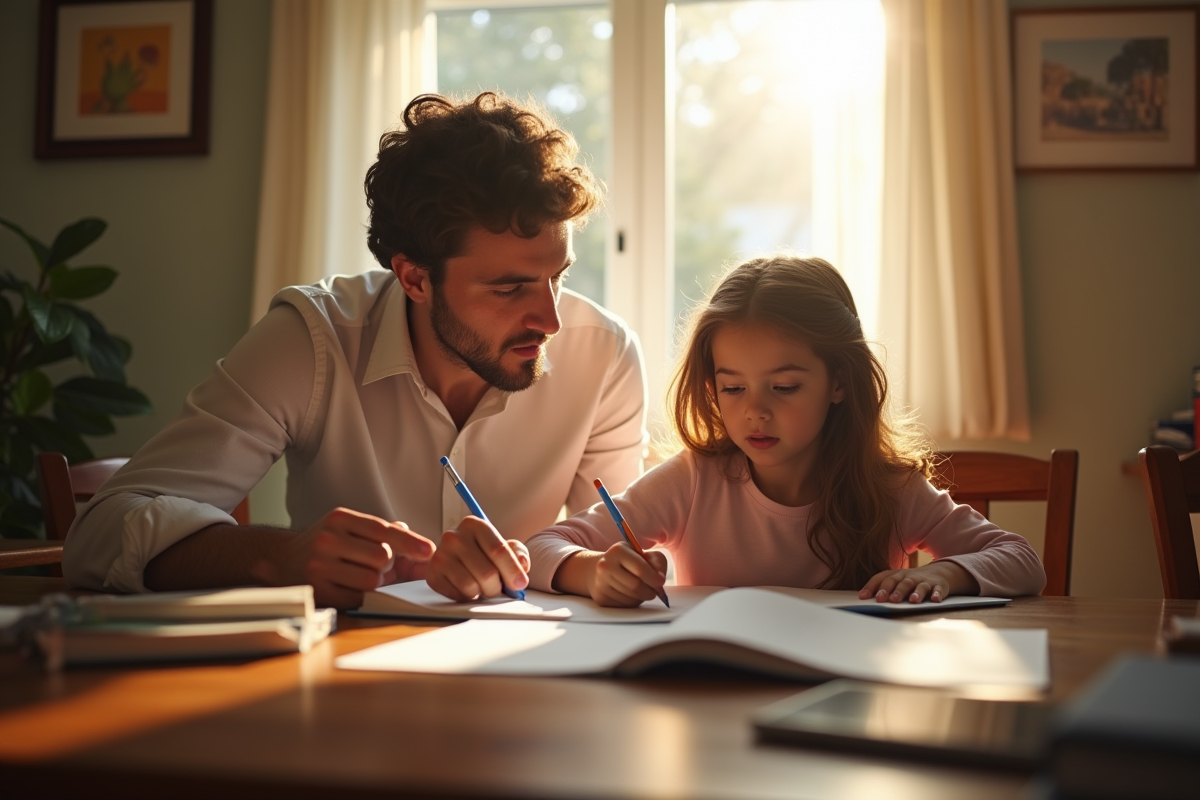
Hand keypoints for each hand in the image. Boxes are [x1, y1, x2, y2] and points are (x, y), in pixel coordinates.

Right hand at [253, 507, 433, 608]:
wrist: (281, 561)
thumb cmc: (326, 544)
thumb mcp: (350, 528)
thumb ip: (385, 533)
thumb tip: (422, 548)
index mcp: (340, 519)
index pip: (383, 530)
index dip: (410, 542)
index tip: (429, 551)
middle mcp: (328, 539)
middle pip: (382, 557)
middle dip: (387, 564)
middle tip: (377, 564)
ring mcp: (320, 566)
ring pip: (372, 579)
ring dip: (375, 581)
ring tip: (360, 573)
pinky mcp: (318, 590)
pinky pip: (358, 597)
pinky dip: (360, 594)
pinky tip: (347, 585)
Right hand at [426, 516, 529, 600]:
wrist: (456, 560)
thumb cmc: (483, 553)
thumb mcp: (503, 547)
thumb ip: (517, 553)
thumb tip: (522, 564)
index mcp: (474, 525)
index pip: (498, 550)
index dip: (513, 570)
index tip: (520, 584)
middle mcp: (454, 537)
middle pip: (487, 573)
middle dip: (498, 587)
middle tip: (498, 588)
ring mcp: (441, 555)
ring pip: (471, 586)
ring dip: (482, 593)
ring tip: (482, 587)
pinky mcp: (433, 574)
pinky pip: (457, 595)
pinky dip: (467, 597)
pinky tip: (468, 589)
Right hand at [585, 542, 668, 607]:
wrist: (600, 569)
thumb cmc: (628, 561)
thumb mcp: (644, 554)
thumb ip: (657, 562)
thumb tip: (660, 578)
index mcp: (617, 551)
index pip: (640, 568)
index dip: (654, 578)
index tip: (661, 582)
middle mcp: (605, 565)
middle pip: (635, 586)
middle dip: (649, 591)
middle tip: (654, 591)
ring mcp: (600, 582)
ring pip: (630, 598)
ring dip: (641, 597)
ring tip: (642, 590)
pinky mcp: (600, 597)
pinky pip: (624, 605)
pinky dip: (632, 602)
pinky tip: (630, 594)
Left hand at [858, 561, 979, 603]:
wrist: (938, 572)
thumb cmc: (911, 580)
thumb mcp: (897, 581)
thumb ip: (883, 588)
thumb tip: (863, 598)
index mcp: (897, 575)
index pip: (882, 578)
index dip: (872, 587)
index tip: (863, 597)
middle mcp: (910, 576)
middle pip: (900, 582)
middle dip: (893, 591)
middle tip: (884, 599)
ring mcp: (925, 581)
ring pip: (919, 586)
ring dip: (916, 593)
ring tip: (912, 601)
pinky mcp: (939, 586)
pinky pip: (938, 590)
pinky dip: (937, 594)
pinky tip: (934, 600)